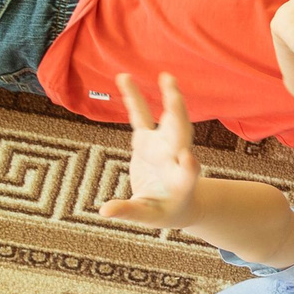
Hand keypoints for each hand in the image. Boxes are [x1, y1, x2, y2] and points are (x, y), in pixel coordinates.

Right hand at [97, 72, 201, 230]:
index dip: (189, 167)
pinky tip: (124, 78)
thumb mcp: (147, 216)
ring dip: (169, 98)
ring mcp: (163, 146)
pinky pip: (140, 116)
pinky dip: (134, 98)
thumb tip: (104, 212)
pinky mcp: (148, 140)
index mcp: (180, 182)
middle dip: (179, 117)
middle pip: (181, 136)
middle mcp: (176, 159)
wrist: (177, 202)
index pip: (188, 173)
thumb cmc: (164, 212)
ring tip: (167, 76)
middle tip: (175, 97)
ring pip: (169, 119)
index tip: (188, 159)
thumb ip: (128, 212)